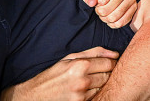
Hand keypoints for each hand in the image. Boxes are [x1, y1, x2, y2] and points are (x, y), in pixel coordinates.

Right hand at [1, 47, 118, 100]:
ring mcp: (81, 95)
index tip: (109, 63)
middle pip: (108, 76)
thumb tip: (115, 53)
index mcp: (80, 65)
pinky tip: (83, 90)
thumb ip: (94, 53)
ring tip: (88, 81)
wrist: (34, 96)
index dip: (111, 63)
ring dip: (100, 84)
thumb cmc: (53, 75)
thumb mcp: (70, 59)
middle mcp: (82, 80)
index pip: (109, 63)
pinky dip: (92, 92)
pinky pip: (94, 96)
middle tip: (97, 72)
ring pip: (103, 87)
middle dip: (106, 73)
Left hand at [82, 0, 137, 28]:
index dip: (96, 3)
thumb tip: (92, 3)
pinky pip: (122, 22)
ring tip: (104, 12)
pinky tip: (110, 17)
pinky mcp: (135, 6)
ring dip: (105, 18)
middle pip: (108, 9)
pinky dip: (113, 23)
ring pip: (115, 17)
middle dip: (100, 12)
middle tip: (99, 8)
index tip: (96, 0)